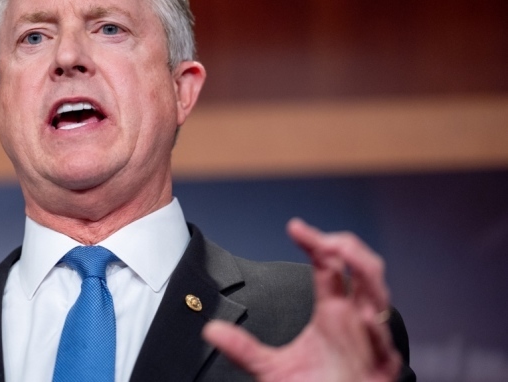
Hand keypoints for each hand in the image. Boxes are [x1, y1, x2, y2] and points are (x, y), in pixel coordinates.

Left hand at [202, 218, 401, 380]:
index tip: (294, 227)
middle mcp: (355, 319)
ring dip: (364, 271)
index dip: (316, 242)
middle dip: (347, 247)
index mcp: (333, 312)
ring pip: (379, 295)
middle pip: (363, 269)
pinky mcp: (383, 367)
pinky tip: (364, 316)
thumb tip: (211, 330)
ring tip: (341, 253)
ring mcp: (371, 340)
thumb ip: (243, 348)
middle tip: (324, 240)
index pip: (329, 265)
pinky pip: (385, 343)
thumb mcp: (271, 368)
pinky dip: (376, 328)